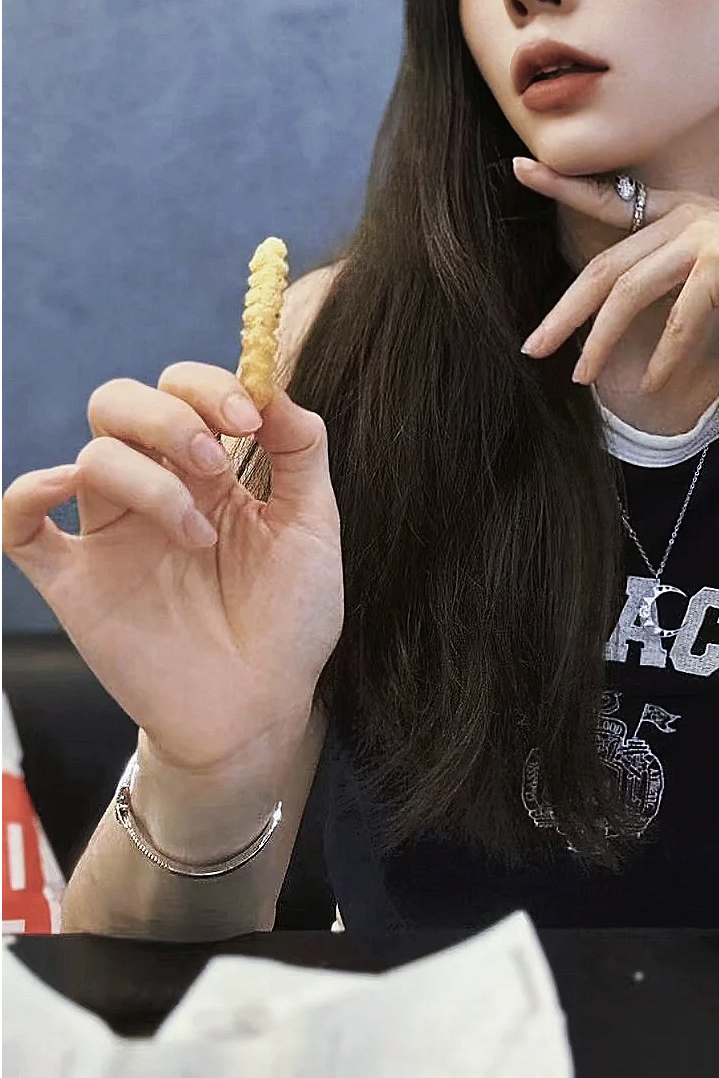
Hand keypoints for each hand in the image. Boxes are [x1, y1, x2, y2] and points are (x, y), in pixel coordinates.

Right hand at [1, 365, 343, 775]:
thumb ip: (301, 449)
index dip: (210, 387)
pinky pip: (20, 526)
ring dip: (148, 480)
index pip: (184, 390)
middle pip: (120, 404)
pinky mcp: (76, 584)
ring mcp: (111, 535)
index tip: (249, 420)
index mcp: (210, 471)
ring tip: (196, 535)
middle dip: (167, 414)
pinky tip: (62, 489)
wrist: (261, 710)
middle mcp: (155, 491)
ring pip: (91, 457)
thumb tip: (272, 384)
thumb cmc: (290, 620)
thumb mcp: (313, 525)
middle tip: (215, 459)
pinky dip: (26, 494)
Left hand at [512, 158, 718, 389]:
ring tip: (581, 378)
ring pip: (630, 292)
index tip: (521, 169)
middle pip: (607, 267)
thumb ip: (675, 276)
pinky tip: (652, 386)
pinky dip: (662, 357)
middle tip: (533, 347)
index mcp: (684, 212)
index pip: (613, 200)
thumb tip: (623, 309)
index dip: (566, 185)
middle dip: (566, 311)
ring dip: (601, 341)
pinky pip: (675, 319)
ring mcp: (704, 236)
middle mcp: (689, 217)